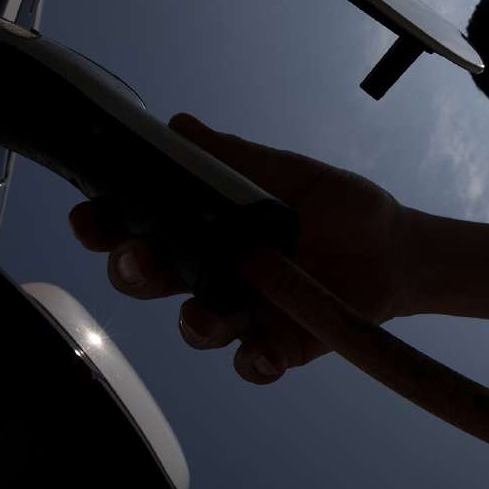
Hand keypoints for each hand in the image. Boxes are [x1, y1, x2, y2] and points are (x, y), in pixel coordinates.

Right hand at [69, 113, 410, 383]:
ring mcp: (241, 311)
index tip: (91, 217)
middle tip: (139, 260)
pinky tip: (263, 352)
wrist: (397, 251)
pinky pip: (251, 362)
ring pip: (195, 325)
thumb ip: (235, 158)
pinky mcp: (276, 344)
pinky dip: (253, 361)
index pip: (139, 225)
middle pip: (150, 278)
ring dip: (192, 321)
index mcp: (204, 226)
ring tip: (204, 312)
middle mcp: (211, 271)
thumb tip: (179, 125)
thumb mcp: (290, 174)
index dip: (106, 224)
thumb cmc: (339, 208)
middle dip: (132, 271)